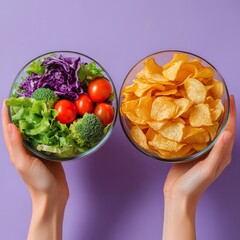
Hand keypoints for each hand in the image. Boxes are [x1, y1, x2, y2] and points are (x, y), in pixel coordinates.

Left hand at [2, 101, 68, 239]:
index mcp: (17, 150)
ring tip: (39, 106)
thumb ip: (17, 145)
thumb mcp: (24, 163)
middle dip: (21, 113)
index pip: (9, 129)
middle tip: (26, 99)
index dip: (7, 115)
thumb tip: (10, 125)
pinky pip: (47, 136)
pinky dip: (48, 127)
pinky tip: (53, 121)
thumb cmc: (37, 181)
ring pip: (35, 130)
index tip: (9, 100)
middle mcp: (26, 147)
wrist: (53, 194)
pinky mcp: (49, 150)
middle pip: (22, 126)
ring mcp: (38, 149)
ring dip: (35, 118)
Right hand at [162, 95, 235, 239]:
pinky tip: (188, 118)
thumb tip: (227, 132)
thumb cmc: (194, 185)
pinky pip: (196, 135)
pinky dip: (195, 124)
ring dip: (207, 116)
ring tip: (202, 103)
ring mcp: (203, 150)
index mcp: (223, 154)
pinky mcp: (191, 151)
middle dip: (221, 112)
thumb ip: (218, 152)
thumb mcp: (208, 169)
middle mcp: (215, 150)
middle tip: (215, 96)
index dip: (231, 113)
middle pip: (220, 127)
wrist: (178, 195)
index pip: (230, 129)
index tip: (230, 97)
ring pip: (208, 130)